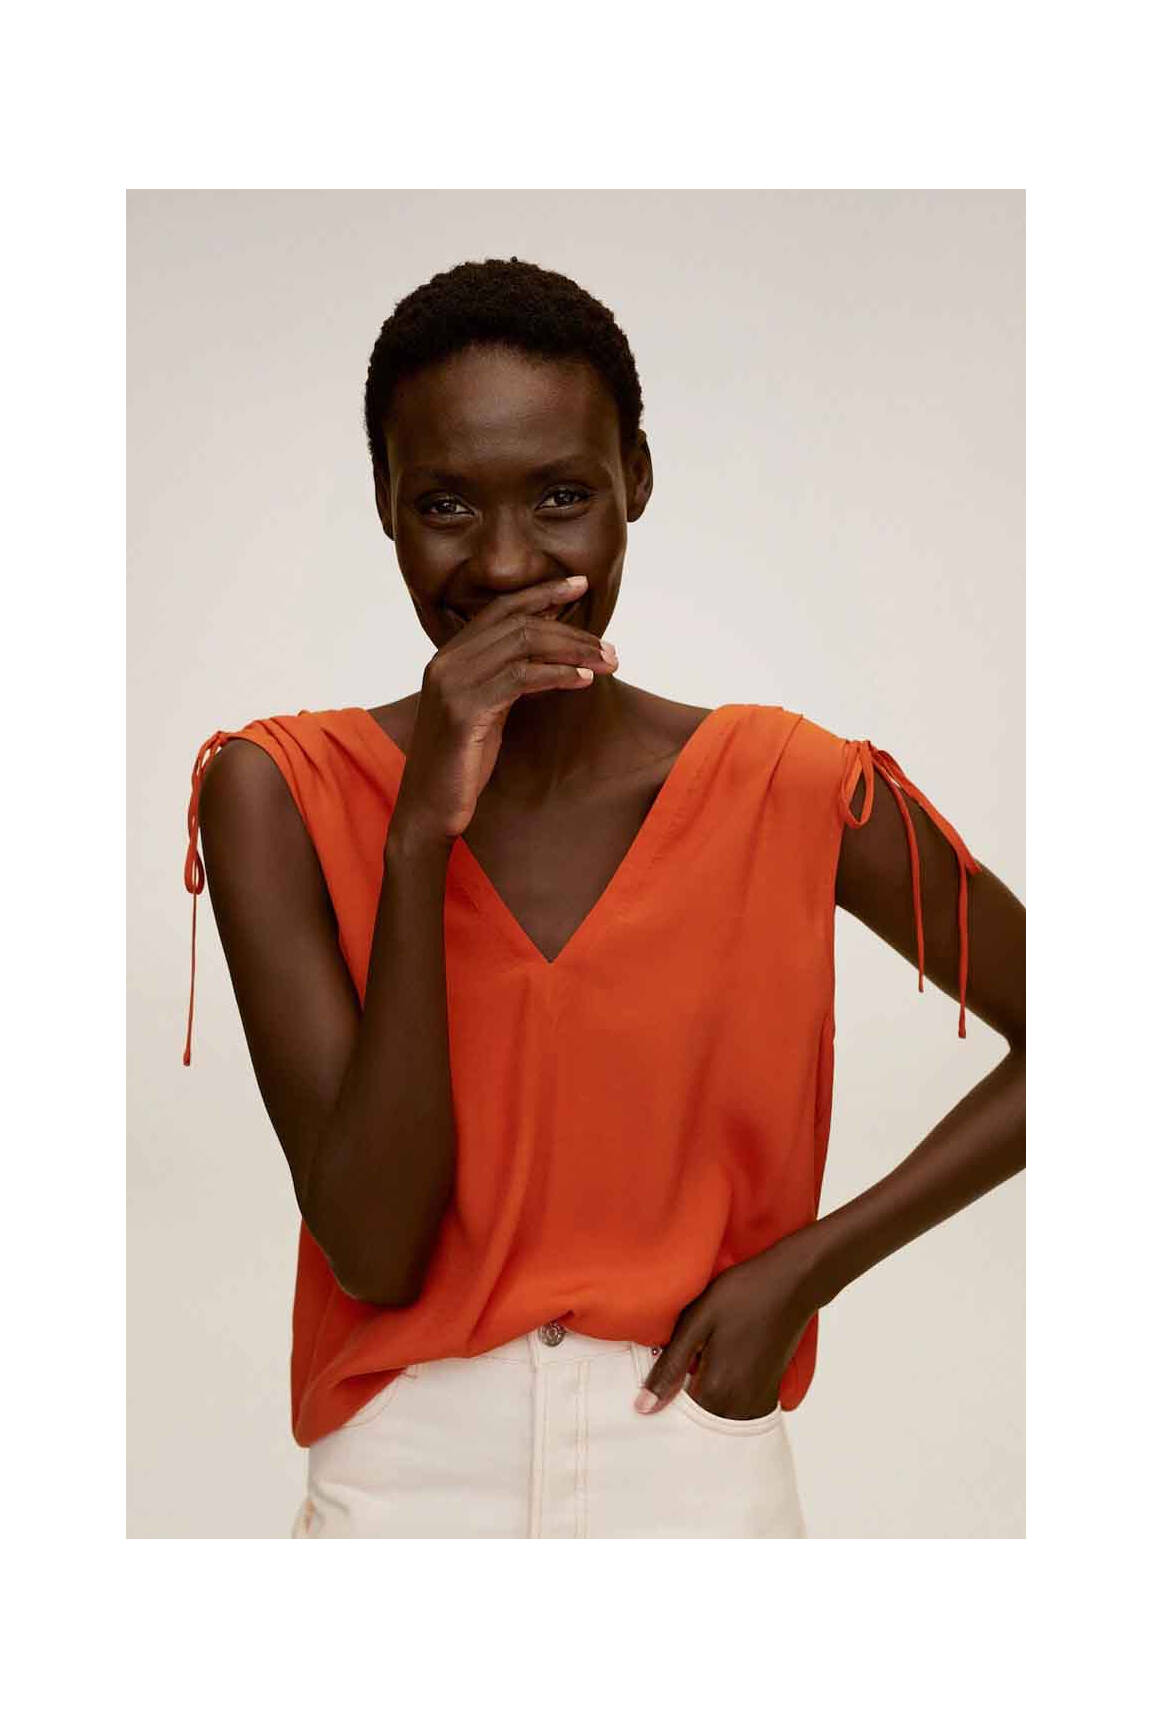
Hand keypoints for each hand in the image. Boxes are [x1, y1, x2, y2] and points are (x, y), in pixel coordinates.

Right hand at [391, 572, 618, 842]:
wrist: (428, 808)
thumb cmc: (462, 763)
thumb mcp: (488, 711)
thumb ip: (508, 680)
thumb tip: (551, 655)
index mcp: (450, 657)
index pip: (501, 609)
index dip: (542, 592)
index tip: (579, 584)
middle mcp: (446, 662)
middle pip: (518, 624)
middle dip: (570, 630)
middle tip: (609, 646)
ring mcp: (452, 684)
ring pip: (523, 645)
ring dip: (573, 650)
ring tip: (607, 662)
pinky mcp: (464, 711)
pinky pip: (521, 679)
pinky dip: (557, 674)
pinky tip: (583, 680)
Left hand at [634, 1233, 819, 1419]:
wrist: (792, 1282)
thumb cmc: (742, 1294)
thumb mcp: (697, 1322)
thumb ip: (670, 1367)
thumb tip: (643, 1408)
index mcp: (717, 1390)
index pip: (678, 1424)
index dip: (659, 1409)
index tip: (647, 1395)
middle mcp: (740, 1406)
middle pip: (700, 1429)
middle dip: (680, 1413)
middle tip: (667, 1381)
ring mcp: (759, 1402)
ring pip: (720, 1422)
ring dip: (702, 1408)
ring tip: (690, 1374)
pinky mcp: (770, 1392)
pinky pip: (739, 1413)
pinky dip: (723, 1405)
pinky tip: (713, 1372)